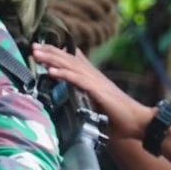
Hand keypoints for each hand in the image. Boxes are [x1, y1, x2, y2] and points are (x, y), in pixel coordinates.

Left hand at [32, 44, 151, 138]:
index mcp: (91, 77)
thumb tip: (69, 98)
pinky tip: (51, 71)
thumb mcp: (96, 103)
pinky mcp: (98, 91)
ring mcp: (95, 82)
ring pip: (70, 66)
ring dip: (52, 59)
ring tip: (37, 54)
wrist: (137, 122)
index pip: (71, 60)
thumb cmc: (117, 117)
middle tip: (33, 47)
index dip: (55, 53)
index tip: (39, 49)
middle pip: (68, 59)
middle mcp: (92, 75)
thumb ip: (83, 97)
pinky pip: (78, 80)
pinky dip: (64, 74)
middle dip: (50, 52)